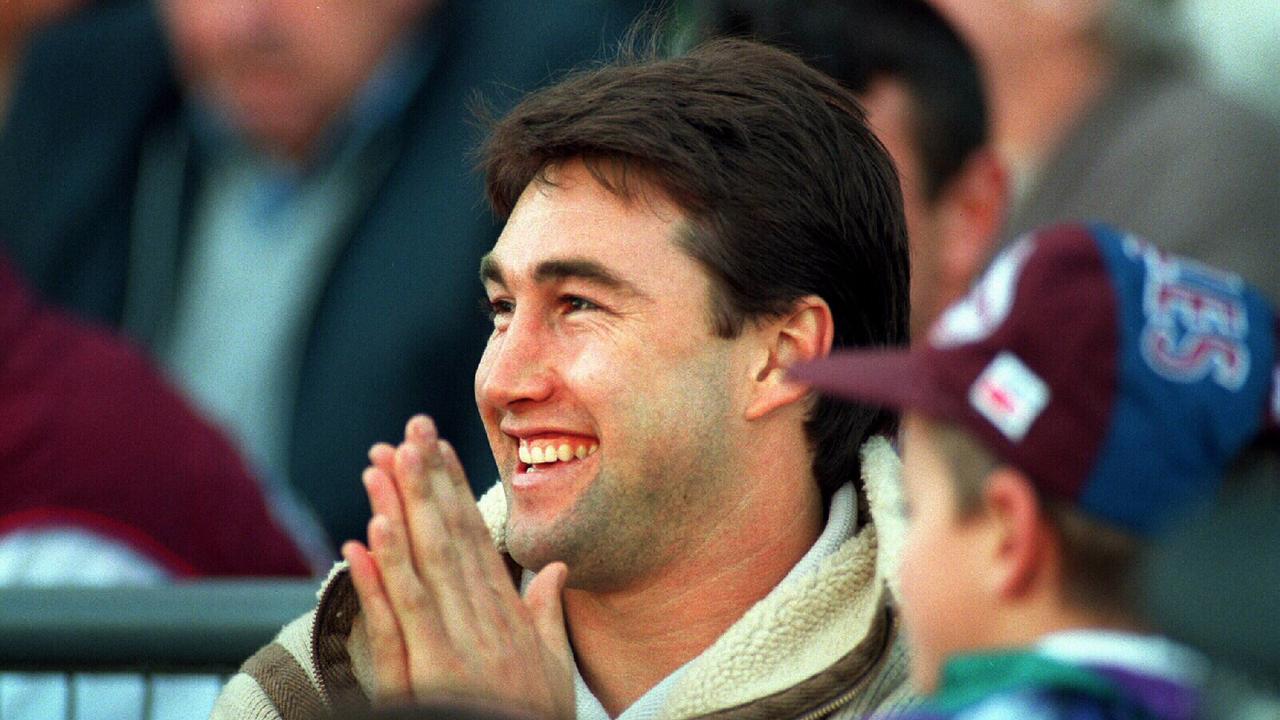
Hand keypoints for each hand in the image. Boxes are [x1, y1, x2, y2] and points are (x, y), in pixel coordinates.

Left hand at [342, 415, 574, 718]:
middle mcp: (481, 625)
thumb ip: (549, 615)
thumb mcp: (554, 668)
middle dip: (426, 484)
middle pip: (447, 542)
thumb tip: (557, 569)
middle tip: (408, 433)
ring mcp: (453, 651)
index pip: (475, 539)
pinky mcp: (427, 681)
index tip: (438, 447)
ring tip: (380, 467)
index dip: (454, 492)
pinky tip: (360, 543)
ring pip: (421, 571)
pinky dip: (378, 584)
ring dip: (399, 514)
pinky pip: (396, 626)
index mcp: (506, 617)